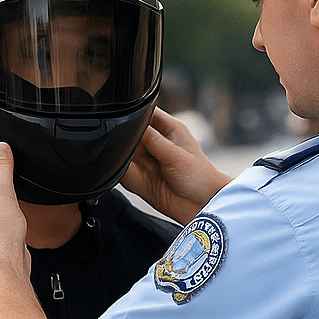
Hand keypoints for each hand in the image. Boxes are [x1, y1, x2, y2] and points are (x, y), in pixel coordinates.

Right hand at [121, 108, 232, 224]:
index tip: (124, 116)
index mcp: (167, 129)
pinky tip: (121, 170)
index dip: (133, 113)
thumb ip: (152, 140)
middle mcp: (154, 143)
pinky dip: (116, 171)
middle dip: (124, 137)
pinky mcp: (138, 177)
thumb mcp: (175, 154)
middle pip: (130, 132)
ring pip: (123, 152)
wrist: (201, 205)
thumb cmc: (200, 177)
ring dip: (120, 154)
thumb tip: (131, 126)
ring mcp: (145, 160)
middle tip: (126, 144)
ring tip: (128, 159)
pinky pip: (120, 171)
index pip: (145, 113)